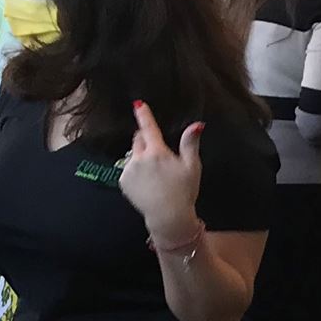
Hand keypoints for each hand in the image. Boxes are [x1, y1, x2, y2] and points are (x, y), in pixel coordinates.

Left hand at [118, 103, 203, 246]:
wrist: (168, 216)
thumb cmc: (183, 191)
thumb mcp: (192, 167)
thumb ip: (190, 143)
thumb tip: (196, 124)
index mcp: (157, 152)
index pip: (148, 128)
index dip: (144, 114)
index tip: (138, 104)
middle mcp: (139, 158)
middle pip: (138, 139)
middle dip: (146, 140)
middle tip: (159, 153)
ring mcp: (129, 170)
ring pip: (133, 155)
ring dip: (141, 157)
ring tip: (155, 175)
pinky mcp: (123, 181)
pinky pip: (128, 170)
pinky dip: (136, 172)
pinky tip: (148, 184)